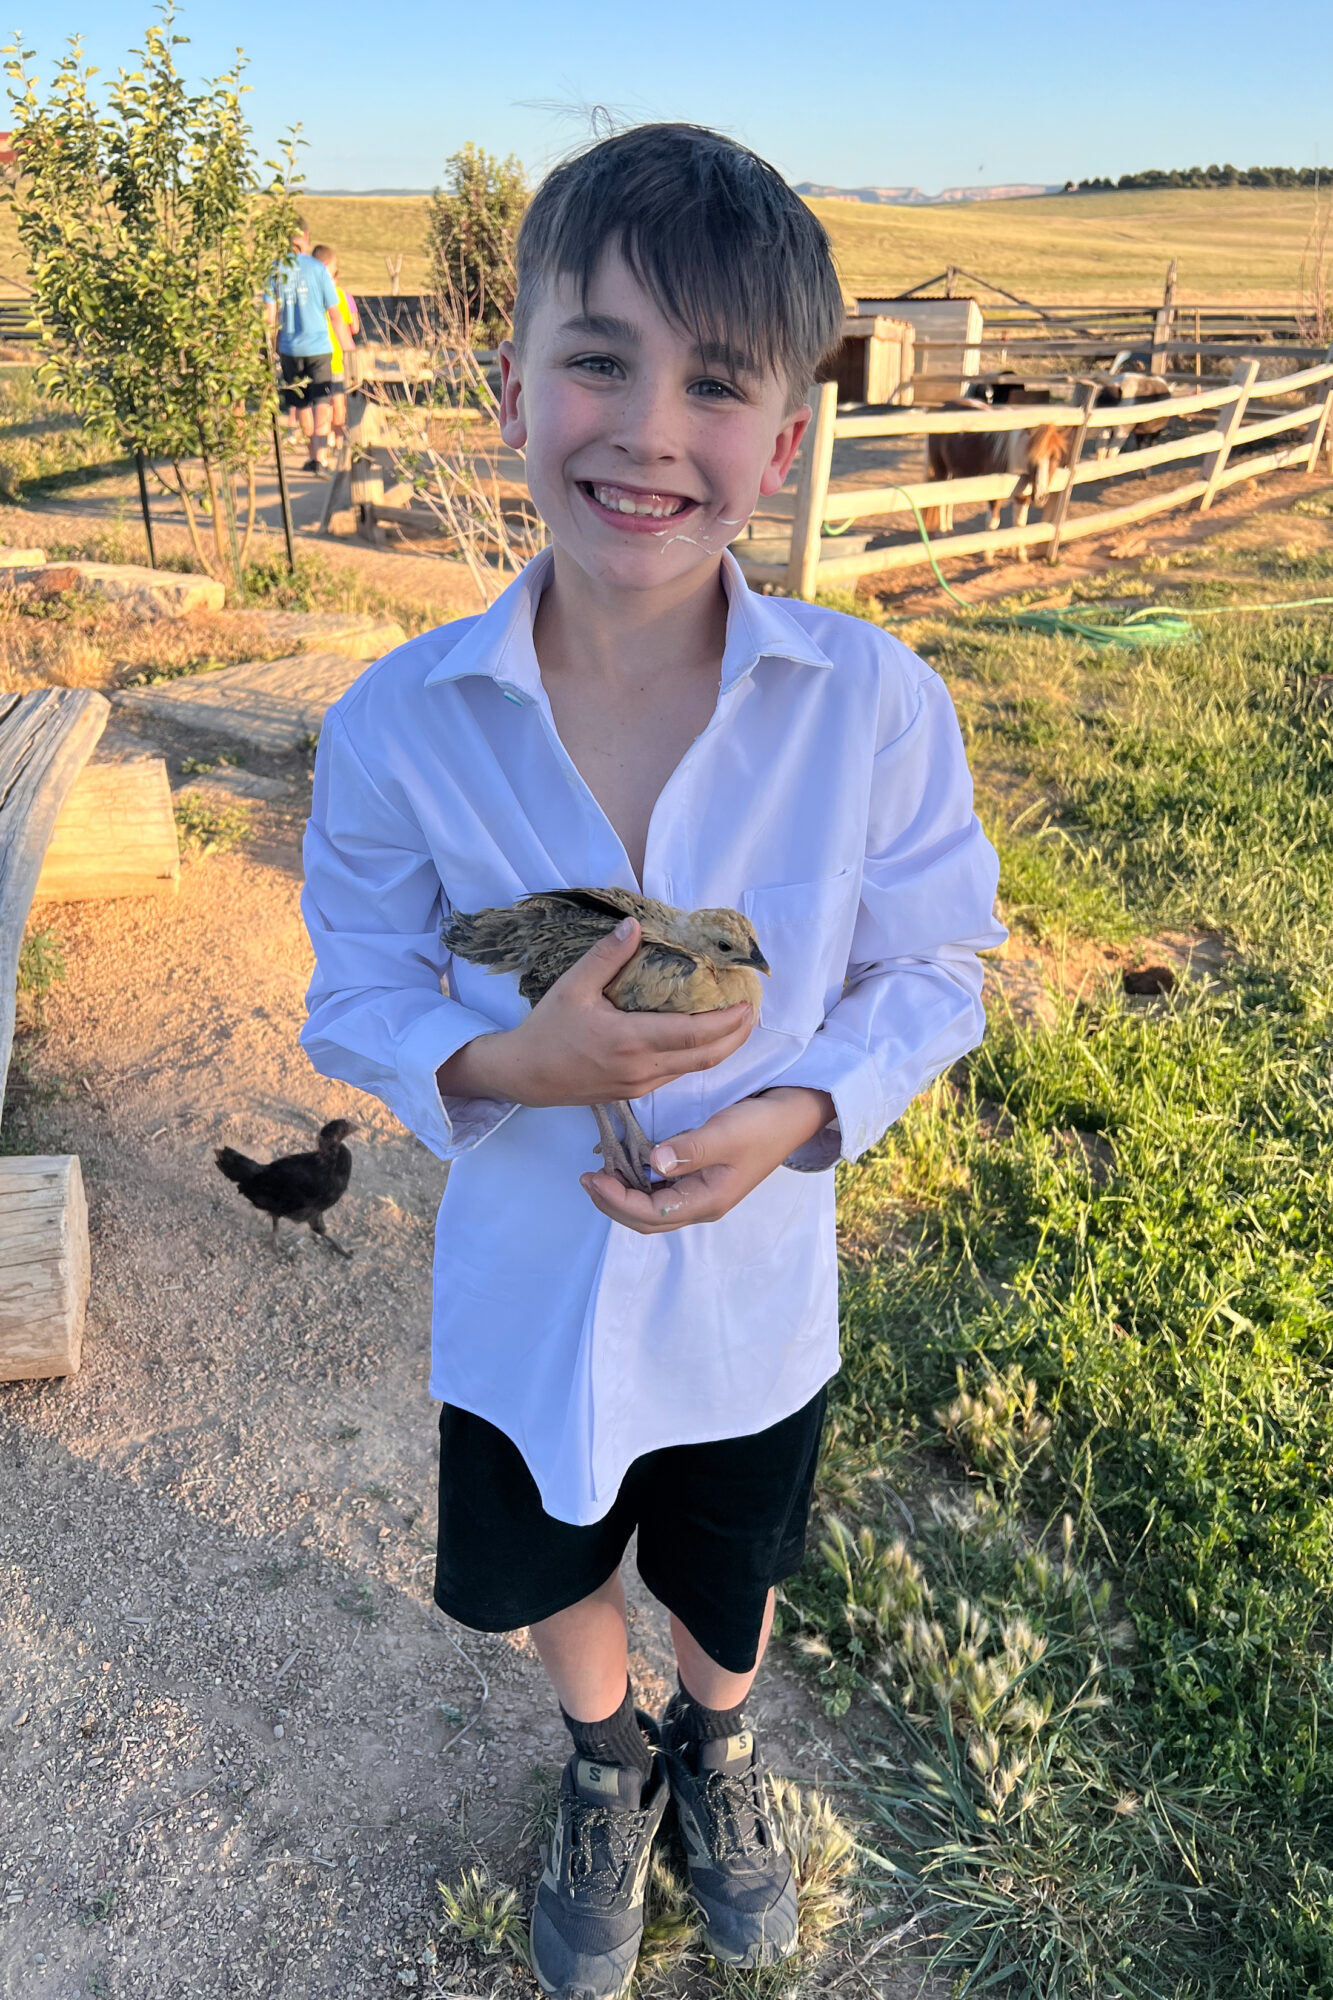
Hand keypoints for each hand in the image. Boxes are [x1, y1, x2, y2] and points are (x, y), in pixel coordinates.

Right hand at [436, 916, 755, 1108]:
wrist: (525, 1075)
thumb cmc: (547, 1029)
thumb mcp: (572, 986)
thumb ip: (607, 956)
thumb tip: (635, 924)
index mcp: (629, 1041)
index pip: (693, 1034)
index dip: (726, 1022)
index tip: (748, 1004)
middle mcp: (641, 1068)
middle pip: (705, 1057)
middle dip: (736, 1037)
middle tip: (753, 1013)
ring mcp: (640, 1084)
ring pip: (693, 1070)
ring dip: (720, 1049)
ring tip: (736, 1025)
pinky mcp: (634, 1092)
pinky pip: (676, 1075)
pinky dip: (697, 1057)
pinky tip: (702, 1041)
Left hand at [581, 1086, 836, 1233]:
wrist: (792, 1116)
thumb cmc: (761, 1126)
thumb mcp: (725, 1134)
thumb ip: (689, 1149)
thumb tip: (652, 1163)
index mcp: (705, 1202)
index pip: (648, 1214)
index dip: (615, 1199)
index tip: (592, 1175)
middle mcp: (700, 1205)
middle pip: (644, 1220)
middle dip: (611, 1202)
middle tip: (585, 1177)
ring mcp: (700, 1194)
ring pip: (650, 1209)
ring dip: (621, 1195)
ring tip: (598, 1172)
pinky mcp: (700, 1179)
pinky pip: (660, 1192)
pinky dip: (637, 1184)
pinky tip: (624, 1165)